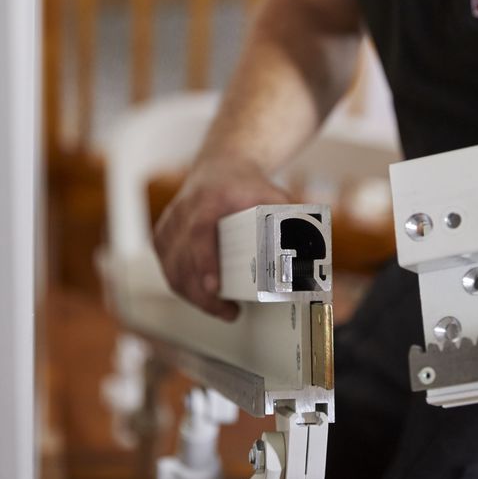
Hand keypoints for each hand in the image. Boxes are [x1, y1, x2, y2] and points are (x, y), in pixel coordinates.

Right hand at [153, 156, 289, 318]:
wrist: (222, 167)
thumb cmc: (248, 185)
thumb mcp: (273, 195)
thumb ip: (292, 220)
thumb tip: (313, 253)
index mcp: (209, 200)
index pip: (200, 233)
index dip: (205, 261)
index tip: (214, 287)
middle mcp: (184, 211)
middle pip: (183, 260)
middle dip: (203, 295)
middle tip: (230, 312)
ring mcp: (170, 223)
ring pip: (171, 269)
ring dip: (194, 296)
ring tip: (223, 310)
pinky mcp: (163, 235)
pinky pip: (167, 267)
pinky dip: (183, 286)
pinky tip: (202, 297)